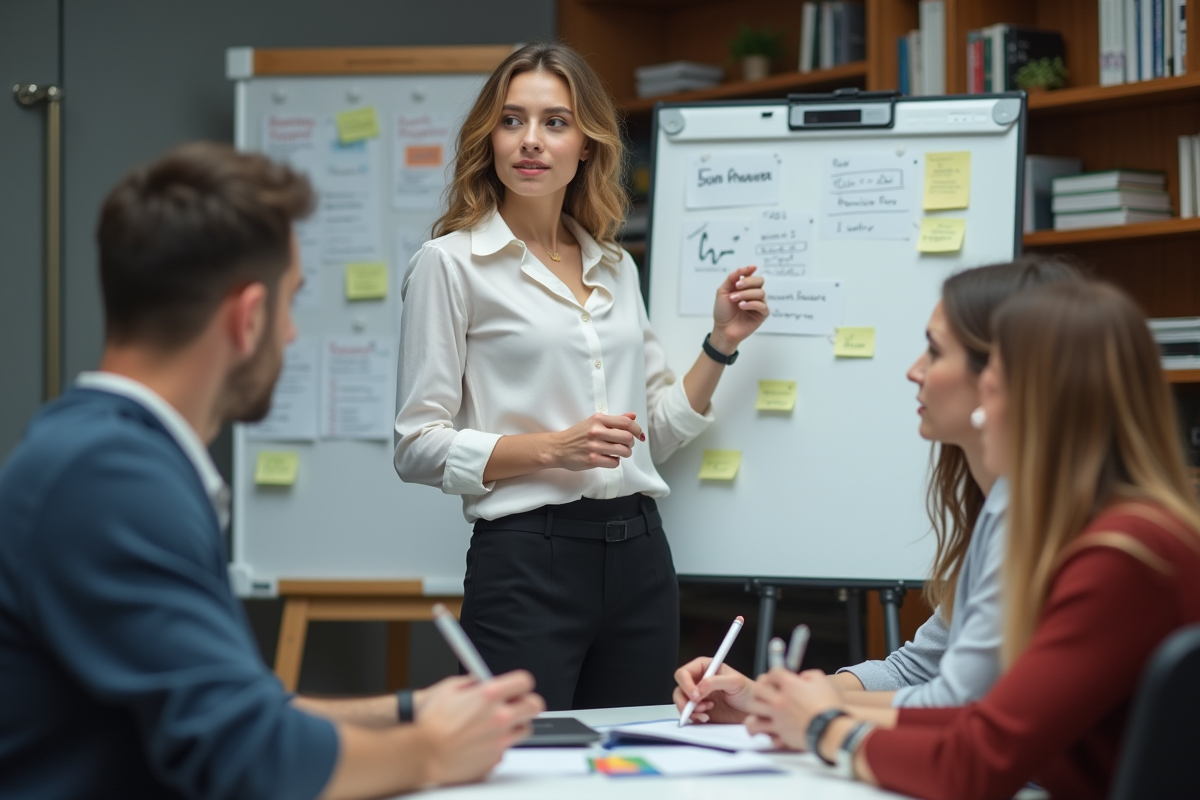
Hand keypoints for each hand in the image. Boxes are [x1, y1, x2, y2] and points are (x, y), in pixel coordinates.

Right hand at [416, 671, 544, 786]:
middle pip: (534, 706)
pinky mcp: (495, 759)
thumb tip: (481, 681)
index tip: (517, 686)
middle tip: (515, 704)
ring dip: (515, 725)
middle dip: (526, 703)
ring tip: (495, 725)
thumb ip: (472, 682)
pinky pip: (506, 749)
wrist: (420, 753)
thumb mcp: (449, 688)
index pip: (525, 682)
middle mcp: (500, 718)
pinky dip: (497, 745)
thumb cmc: (429, 722)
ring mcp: (500, 741)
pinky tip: (480, 742)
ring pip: (524, 730)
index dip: (521, 683)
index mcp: (490, 695)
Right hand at [550, 412, 643, 470]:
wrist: (558, 448)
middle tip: (626, 445)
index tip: (638, 435)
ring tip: (619, 452)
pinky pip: (614, 462)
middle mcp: (597, 431)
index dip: (636, 429)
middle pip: (627, 438)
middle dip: (631, 443)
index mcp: (598, 419)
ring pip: (623, 451)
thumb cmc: (576, 435)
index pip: (626, 423)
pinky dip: (615, 462)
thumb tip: (632, 416)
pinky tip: (608, 458)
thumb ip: (614, 419)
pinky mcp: (592, 460)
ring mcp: (595, 446)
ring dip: (625, 453)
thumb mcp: (593, 422)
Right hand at [672, 657, 754, 723]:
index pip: (685, 672)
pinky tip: (706, 716)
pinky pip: (688, 714)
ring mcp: (699, 696)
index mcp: (705, 668)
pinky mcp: (700, 710)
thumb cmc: (749, 692)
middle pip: (679, 688)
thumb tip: (698, 688)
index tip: (695, 694)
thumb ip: (715, 682)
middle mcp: (699, 681)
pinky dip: (694, 717)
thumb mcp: (734, 682)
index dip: (686, 683)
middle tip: (697, 705)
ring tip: (705, 711)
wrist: (755, 711)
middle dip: (685, 698)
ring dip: (690, 709)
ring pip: (681, 702)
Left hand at [710, 266, 767, 352]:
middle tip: (737, 287)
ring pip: (760, 293)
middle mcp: (753, 295)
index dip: (751, 271)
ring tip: (734, 300)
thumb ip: (732, 278)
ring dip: (746, 294)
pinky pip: (762, 305)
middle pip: (760, 281)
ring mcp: (758, 304)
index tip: (751, 268)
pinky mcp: (762, 315)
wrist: (722, 329)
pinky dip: (751, 304)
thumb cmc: (722, 312)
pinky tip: (742, 306)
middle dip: (748, 282)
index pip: (752, 276)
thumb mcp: (723, 291)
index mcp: (745, 288)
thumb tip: (745, 268)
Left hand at [745, 668, 844, 750]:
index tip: (777, 679)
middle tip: (765, 692)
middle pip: (757, 689)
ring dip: (755, 709)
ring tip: (759, 711)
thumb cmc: (830, 706)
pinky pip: (763, 732)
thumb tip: (801, 678)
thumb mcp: (822, 681)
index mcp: (790, 685)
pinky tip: (765, 730)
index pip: (773, 673)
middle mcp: (779, 700)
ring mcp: (778, 718)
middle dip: (760, 688)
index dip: (774, 675)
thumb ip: (809, 675)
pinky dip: (762, 731)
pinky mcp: (780, 734)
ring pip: (753, 711)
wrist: (833, 730)